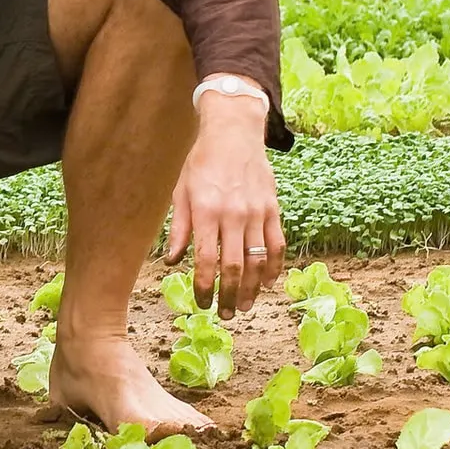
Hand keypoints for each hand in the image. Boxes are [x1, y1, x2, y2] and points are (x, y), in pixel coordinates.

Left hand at [164, 96, 282, 318]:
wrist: (234, 134)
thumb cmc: (201, 164)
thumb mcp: (181, 192)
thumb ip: (179, 228)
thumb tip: (172, 262)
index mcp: (206, 212)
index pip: (206, 260)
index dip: (204, 287)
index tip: (202, 303)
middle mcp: (233, 215)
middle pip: (234, 267)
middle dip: (229, 295)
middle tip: (225, 314)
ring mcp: (256, 213)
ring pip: (258, 261)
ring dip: (252, 288)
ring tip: (244, 306)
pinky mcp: (273, 209)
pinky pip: (277, 245)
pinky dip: (274, 267)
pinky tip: (267, 283)